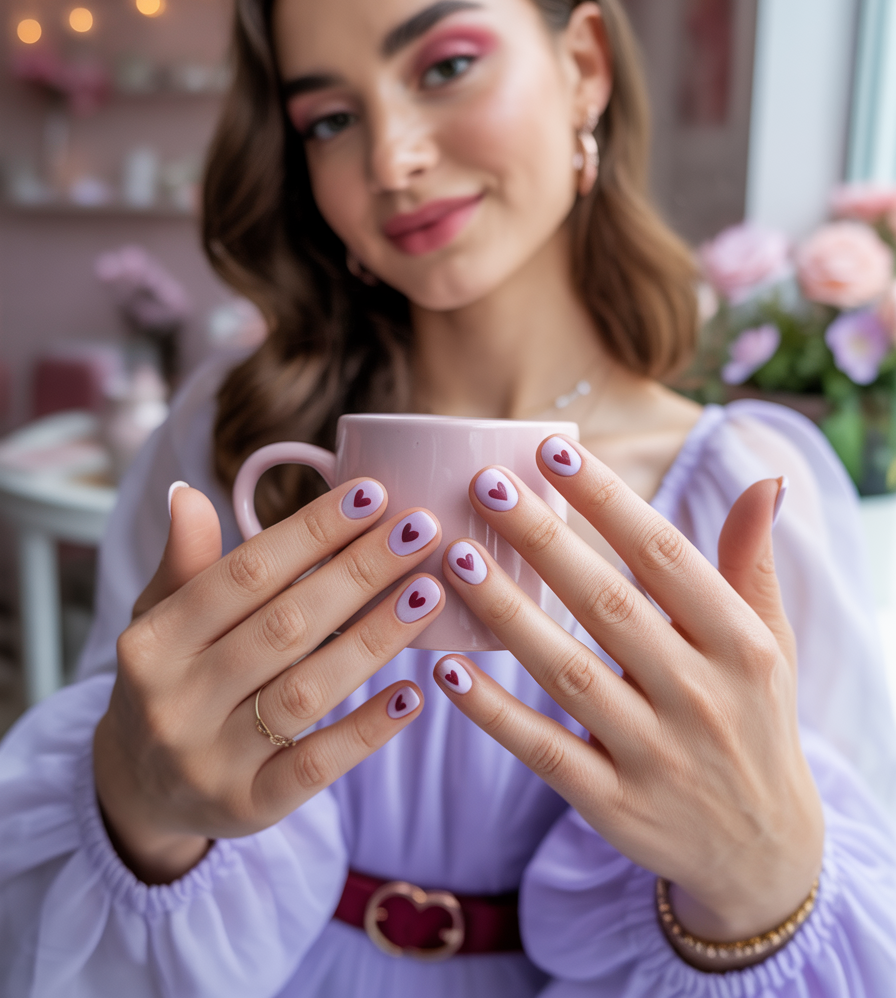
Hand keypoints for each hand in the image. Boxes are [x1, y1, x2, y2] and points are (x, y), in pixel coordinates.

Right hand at [94, 481, 442, 883]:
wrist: (140, 788)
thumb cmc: (168, 679)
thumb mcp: (160, 619)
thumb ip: (184, 562)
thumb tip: (188, 492)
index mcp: (153, 643)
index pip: (243, 574)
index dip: (311, 531)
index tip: (373, 493)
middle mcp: (175, 703)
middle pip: (285, 626)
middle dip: (360, 572)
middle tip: (421, 529)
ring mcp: (211, 761)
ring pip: (307, 691)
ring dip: (375, 638)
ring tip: (430, 591)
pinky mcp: (250, 808)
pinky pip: (317, 766)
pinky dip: (367, 730)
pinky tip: (414, 692)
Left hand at [434, 439, 823, 941]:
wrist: (765, 851)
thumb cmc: (756, 720)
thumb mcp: (769, 644)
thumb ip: (751, 564)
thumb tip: (762, 481)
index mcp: (739, 644)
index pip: (664, 556)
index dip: (607, 500)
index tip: (551, 450)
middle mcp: (700, 696)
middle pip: (608, 605)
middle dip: (543, 540)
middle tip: (483, 485)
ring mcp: (655, 755)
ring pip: (568, 673)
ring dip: (507, 615)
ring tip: (453, 559)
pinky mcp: (613, 805)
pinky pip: (543, 750)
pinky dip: (493, 711)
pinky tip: (446, 669)